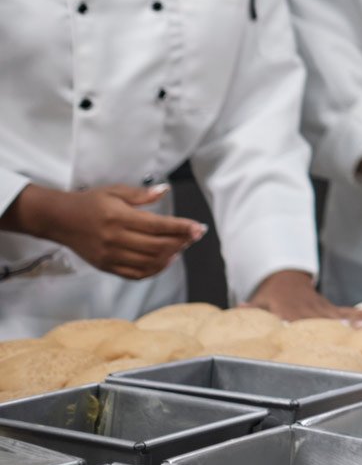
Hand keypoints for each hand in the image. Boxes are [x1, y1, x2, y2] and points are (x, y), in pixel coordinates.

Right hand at [9, 184, 203, 279]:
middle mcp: (115, 239)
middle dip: (181, 242)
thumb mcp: (115, 191)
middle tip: (193, 236)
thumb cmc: (90, 202)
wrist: (60, 220)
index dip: (182, 228)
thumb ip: (141, 194)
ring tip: (181, 247)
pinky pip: (135, 274)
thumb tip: (165, 190)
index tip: (199, 228)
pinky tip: (165, 261)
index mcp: (119, 218)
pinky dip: (154, 270)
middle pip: (157, 246)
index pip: (158, 226)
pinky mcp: (105, 266)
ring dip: (170, 256)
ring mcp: (110, 256)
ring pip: (148, 263)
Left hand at [244, 270, 361, 324]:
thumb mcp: (259, 300)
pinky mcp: (328, 307)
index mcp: (287, 308)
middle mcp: (306, 308)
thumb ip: (251, 308)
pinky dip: (358, 313)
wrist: (286, 276)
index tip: (306, 328)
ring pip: (336, 314)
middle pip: (319, 318)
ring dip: (351, 319)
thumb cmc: (272, 294)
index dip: (298, 323)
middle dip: (332, 324)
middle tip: (346, 328)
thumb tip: (240, 309)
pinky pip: (344, 310)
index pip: (292, 317)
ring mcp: (319, 307)